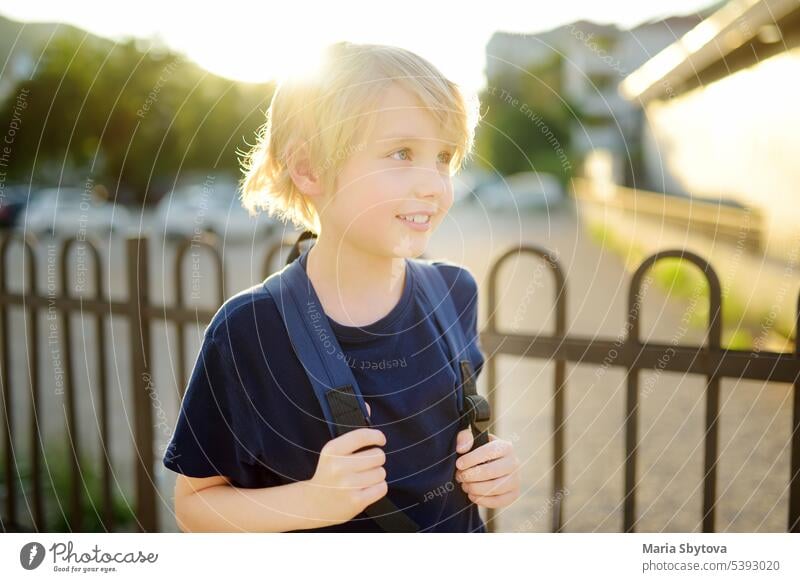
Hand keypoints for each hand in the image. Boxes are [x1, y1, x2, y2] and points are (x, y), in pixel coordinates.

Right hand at [307, 403, 387, 525]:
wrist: (314, 504)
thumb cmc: (329, 472)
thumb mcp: (334, 450)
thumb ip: (353, 430)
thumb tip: (368, 406)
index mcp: (332, 450)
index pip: (363, 435)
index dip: (377, 436)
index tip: (380, 439)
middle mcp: (339, 467)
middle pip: (378, 455)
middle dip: (376, 459)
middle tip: (366, 464)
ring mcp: (347, 485)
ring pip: (381, 472)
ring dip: (377, 474)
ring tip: (363, 478)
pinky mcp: (356, 501)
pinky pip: (382, 487)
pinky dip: (378, 488)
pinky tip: (365, 488)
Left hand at [454, 429, 519, 508]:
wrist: (491, 464)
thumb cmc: (478, 451)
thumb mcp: (472, 439)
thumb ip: (465, 437)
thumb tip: (461, 449)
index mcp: (505, 446)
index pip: (488, 452)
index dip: (471, 459)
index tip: (458, 464)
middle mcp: (514, 462)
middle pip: (491, 471)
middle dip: (470, 476)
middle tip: (459, 476)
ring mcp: (516, 479)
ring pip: (495, 488)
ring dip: (475, 488)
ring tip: (464, 485)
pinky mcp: (514, 494)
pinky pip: (499, 501)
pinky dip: (482, 500)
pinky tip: (472, 495)